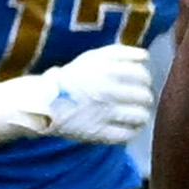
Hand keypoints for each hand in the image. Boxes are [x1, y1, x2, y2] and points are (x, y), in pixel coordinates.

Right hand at [0, 38, 157, 145]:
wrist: (43, 100)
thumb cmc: (74, 77)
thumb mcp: (94, 57)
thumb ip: (121, 53)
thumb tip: (145, 58)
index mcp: (107, 70)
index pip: (142, 75)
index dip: (143, 80)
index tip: (138, 83)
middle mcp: (106, 90)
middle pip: (144, 96)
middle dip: (142, 98)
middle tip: (135, 100)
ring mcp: (102, 112)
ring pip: (140, 116)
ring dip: (140, 116)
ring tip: (134, 115)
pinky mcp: (96, 132)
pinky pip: (126, 135)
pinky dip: (131, 131)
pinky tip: (127, 127)